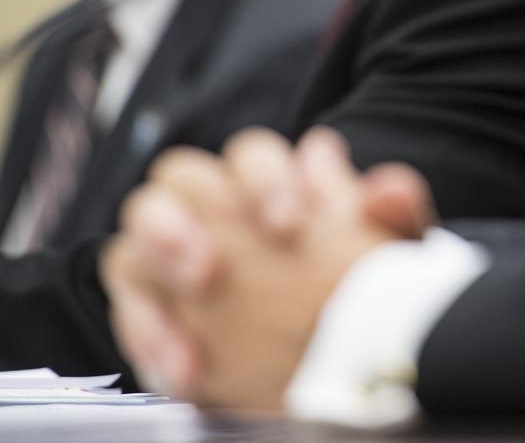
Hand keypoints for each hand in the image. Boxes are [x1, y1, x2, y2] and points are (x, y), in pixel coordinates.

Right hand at [102, 129, 423, 409]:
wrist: (335, 356)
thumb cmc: (359, 289)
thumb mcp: (389, 257)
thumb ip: (395, 218)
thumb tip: (389, 191)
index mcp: (270, 183)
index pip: (253, 155)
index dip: (266, 179)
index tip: (288, 222)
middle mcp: (216, 206)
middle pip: (183, 176)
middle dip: (200, 210)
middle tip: (217, 261)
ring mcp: (175, 252)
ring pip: (141, 221)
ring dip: (161, 248)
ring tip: (197, 287)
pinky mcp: (153, 305)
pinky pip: (129, 302)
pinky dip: (152, 333)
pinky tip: (188, 369)